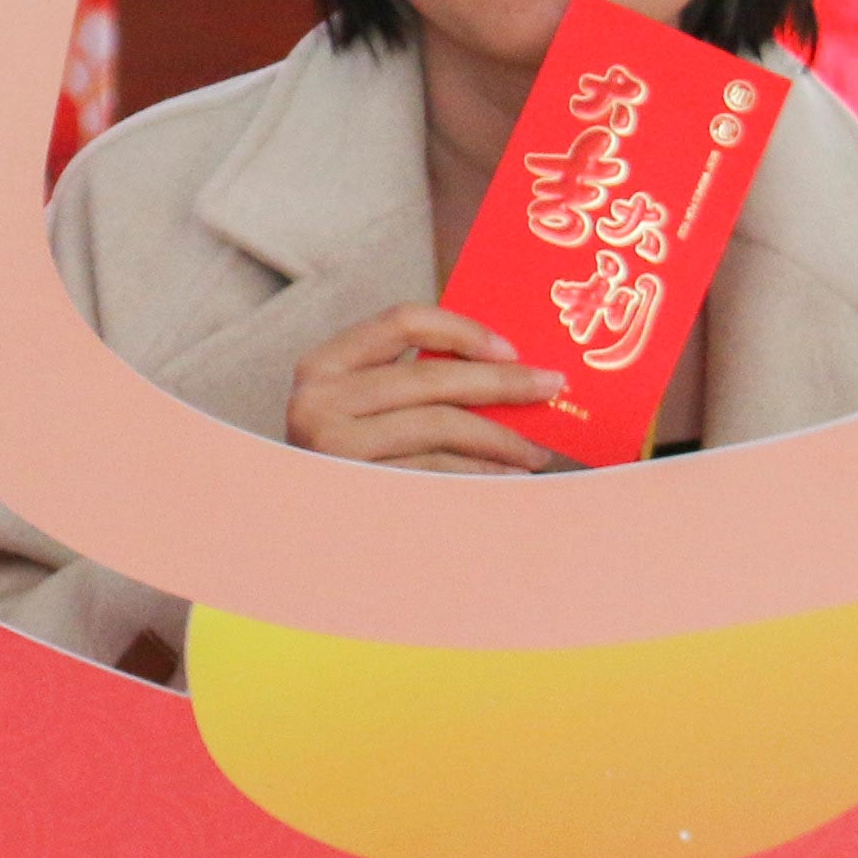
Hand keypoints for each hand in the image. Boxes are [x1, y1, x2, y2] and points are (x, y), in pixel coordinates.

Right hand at [283, 305, 563, 475]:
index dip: (464, 330)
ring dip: (501, 437)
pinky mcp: (361, 488)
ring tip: (537, 449)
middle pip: (432, 375)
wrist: (305, 536)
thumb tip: (504, 367)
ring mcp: (337, 448)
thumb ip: (409, 381)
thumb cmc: (348, 460)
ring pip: (441, 425)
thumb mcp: (361, 408)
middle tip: (552, 386)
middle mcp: (320, 401)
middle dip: (503, 382)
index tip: (512, 349)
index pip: (403, 321)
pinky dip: (481, 471)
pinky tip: (508, 475)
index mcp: (324, 365)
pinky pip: (438, 471)